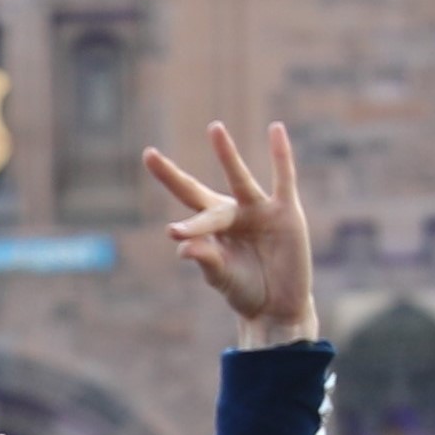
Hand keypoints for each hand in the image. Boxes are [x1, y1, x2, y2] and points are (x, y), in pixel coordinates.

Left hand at [136, 121, 314, 347]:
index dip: (179, 222)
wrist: (279, 305)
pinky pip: (284, 178)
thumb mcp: (222, 277)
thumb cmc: (245, 290)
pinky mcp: (286, 212)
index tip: (171, 230)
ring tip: (214, 129)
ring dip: (226, 155)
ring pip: (239, 179)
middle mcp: (231, 214)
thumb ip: (206, 260)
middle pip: (198, 193)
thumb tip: (182, 246)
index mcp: (211, 229)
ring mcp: (258, 210)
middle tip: (148, 156)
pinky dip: (281, 155)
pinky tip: (275, 130)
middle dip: (172, 177)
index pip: (185, 217)